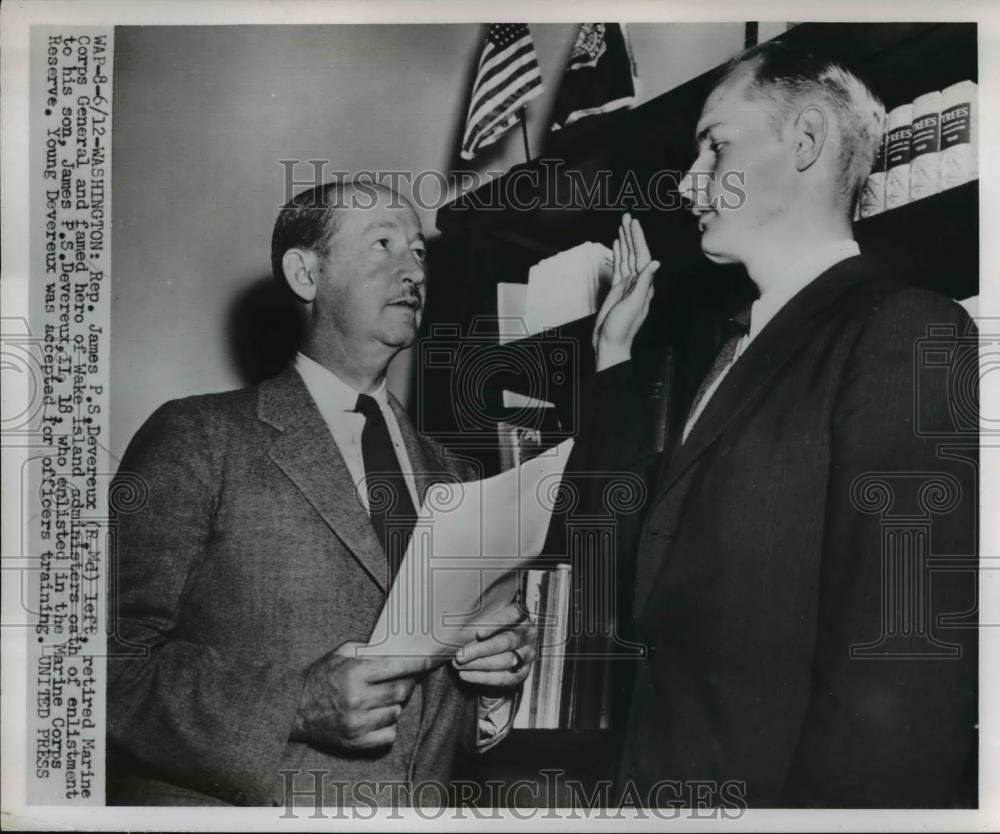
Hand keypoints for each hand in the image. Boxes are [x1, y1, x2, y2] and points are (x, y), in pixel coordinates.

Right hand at [291, 642, 426, 750]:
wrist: (293, 710)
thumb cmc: (319, 678)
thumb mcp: (339, 654)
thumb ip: (367, 650)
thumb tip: (396, 650)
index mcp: (354, 673)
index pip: (397, 667)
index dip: (418, 664)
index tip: (429, 661)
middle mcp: (358, 699)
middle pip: (401, 691)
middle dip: (406, 684)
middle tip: (401, 680)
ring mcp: (358, 723)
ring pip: (396, 712)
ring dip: (394, 705)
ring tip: (380, 699)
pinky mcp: (357, 742)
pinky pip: (389, 735)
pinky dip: (388, 726)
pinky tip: (377, 717)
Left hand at [452, 602, 537, 689]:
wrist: (498, 654)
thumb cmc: (489, 631)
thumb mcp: (486, 620)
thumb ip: (478, 620)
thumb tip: (459, 628)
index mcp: (520, 615)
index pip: (512, 614)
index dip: (496, 623)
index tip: (478, 633)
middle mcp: (528, 633)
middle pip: (507, 641)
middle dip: (481, 649)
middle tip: (461, 655)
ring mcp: (527, 654)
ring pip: (505, 661)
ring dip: (479, 664)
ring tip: (459, 664)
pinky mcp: (523, 672)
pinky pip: (504, 678)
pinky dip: (483, 677)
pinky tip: (466, 674)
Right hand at [593, 213, 658, 370]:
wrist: (609, 343)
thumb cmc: (622, 328)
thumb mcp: (633, 305)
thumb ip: (643, 284)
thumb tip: (654, 263)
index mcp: (643, 285)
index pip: (642, 256)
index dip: (638, 239)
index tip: (633, 224)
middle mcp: (637, 282)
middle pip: (634, 253)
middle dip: (631, 235)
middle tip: (627, 217)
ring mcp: (627, 285)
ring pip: (626, 258)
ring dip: (625, 241)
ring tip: (622, 226)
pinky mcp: (617, 289)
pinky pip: (619, 267)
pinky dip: (618, 255)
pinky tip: (617, 245)